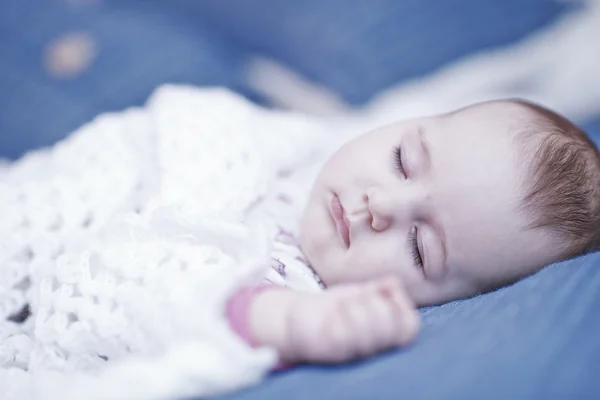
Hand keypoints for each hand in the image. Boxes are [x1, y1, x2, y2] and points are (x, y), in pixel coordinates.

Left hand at [249, 276, 418, 363]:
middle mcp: (372, 350)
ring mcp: (351, 352)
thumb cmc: (334, 308)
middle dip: (375, 303)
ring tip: (344, 305)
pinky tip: (333, 310)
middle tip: (358, 300)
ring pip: (369, 328)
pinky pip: (344, 331)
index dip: (400, 305)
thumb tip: (394, 283)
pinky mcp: (329, 350)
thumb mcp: (361, 294)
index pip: (410, 328)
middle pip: (390, 327)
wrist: (298, 317)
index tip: (381, 293)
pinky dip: (341, 312)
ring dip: (356, 306)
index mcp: (384, 337)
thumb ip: (381, 289)